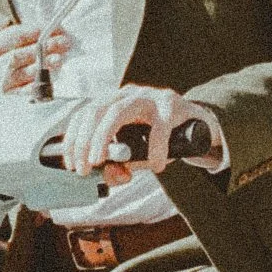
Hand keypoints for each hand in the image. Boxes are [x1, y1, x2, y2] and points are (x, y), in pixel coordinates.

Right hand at [0, 7, 72, 94]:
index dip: (37, 31)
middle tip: (65, 41)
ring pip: (25, 73)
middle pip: (23, 54)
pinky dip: (36, 87)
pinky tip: (49, 80)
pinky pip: (22, 94)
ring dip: (44, 66)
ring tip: (60, 58)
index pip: (16, 36)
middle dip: (46, 47)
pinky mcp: (2, 99)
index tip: (55, 27)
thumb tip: (3, 21)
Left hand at [58, 84, 220, 181]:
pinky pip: (159, 127)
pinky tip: (156, 165)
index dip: (73, 139)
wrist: (200, 125)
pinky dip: (155, 149)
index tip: (71, 163)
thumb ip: (121, 165)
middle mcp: (127, 95)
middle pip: (95, 111)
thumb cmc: (163, 138)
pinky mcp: (172, 104)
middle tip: (84, 168)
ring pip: (118, 111)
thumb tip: (108, 176)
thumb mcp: (137, 154)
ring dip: (104, 138)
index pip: (84, 114)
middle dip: (84, 141)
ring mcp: (149, 96)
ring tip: (103, 162)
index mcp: (114, 102)